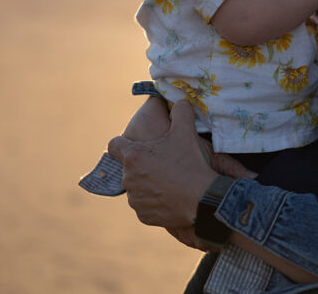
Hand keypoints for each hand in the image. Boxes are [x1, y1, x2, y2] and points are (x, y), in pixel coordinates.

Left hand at [106, 100, 256, 233]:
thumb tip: (180, 101)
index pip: (114, 145)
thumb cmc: (190, 163)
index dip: (123, 143)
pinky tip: (171, 197)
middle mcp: (128, 178)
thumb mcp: (186, 131)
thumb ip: (181, 111)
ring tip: (170, 181)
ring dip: (148, 183)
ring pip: (137, 187)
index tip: (133, 145)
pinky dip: (155, 202)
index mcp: (133, 156)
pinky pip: (145, 206)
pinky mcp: (143, 216)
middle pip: (130, 167)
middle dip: (143, 164)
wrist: (202, 199)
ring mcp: (135, 199)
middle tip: (165, 163)